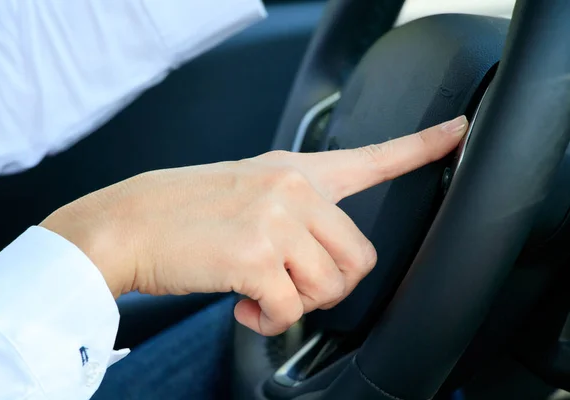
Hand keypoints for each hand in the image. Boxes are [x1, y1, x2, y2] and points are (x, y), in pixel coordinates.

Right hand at [40, 116, 467, 335]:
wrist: (129, 221)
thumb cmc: (184, 211)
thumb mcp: (248, 189)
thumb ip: (293, 210)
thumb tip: (319, 257)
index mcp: (295, 171)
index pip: (372, 156)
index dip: (423, 146)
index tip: (457, 131)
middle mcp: (293, 189)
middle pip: (359, 257)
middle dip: (330, 286)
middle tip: (292, 286)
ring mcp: (276, 220)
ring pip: (327, 288)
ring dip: (296, 304)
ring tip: (260, 294)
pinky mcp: (255, 256)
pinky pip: (289, 311)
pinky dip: (269, 322)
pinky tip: (244, 307)